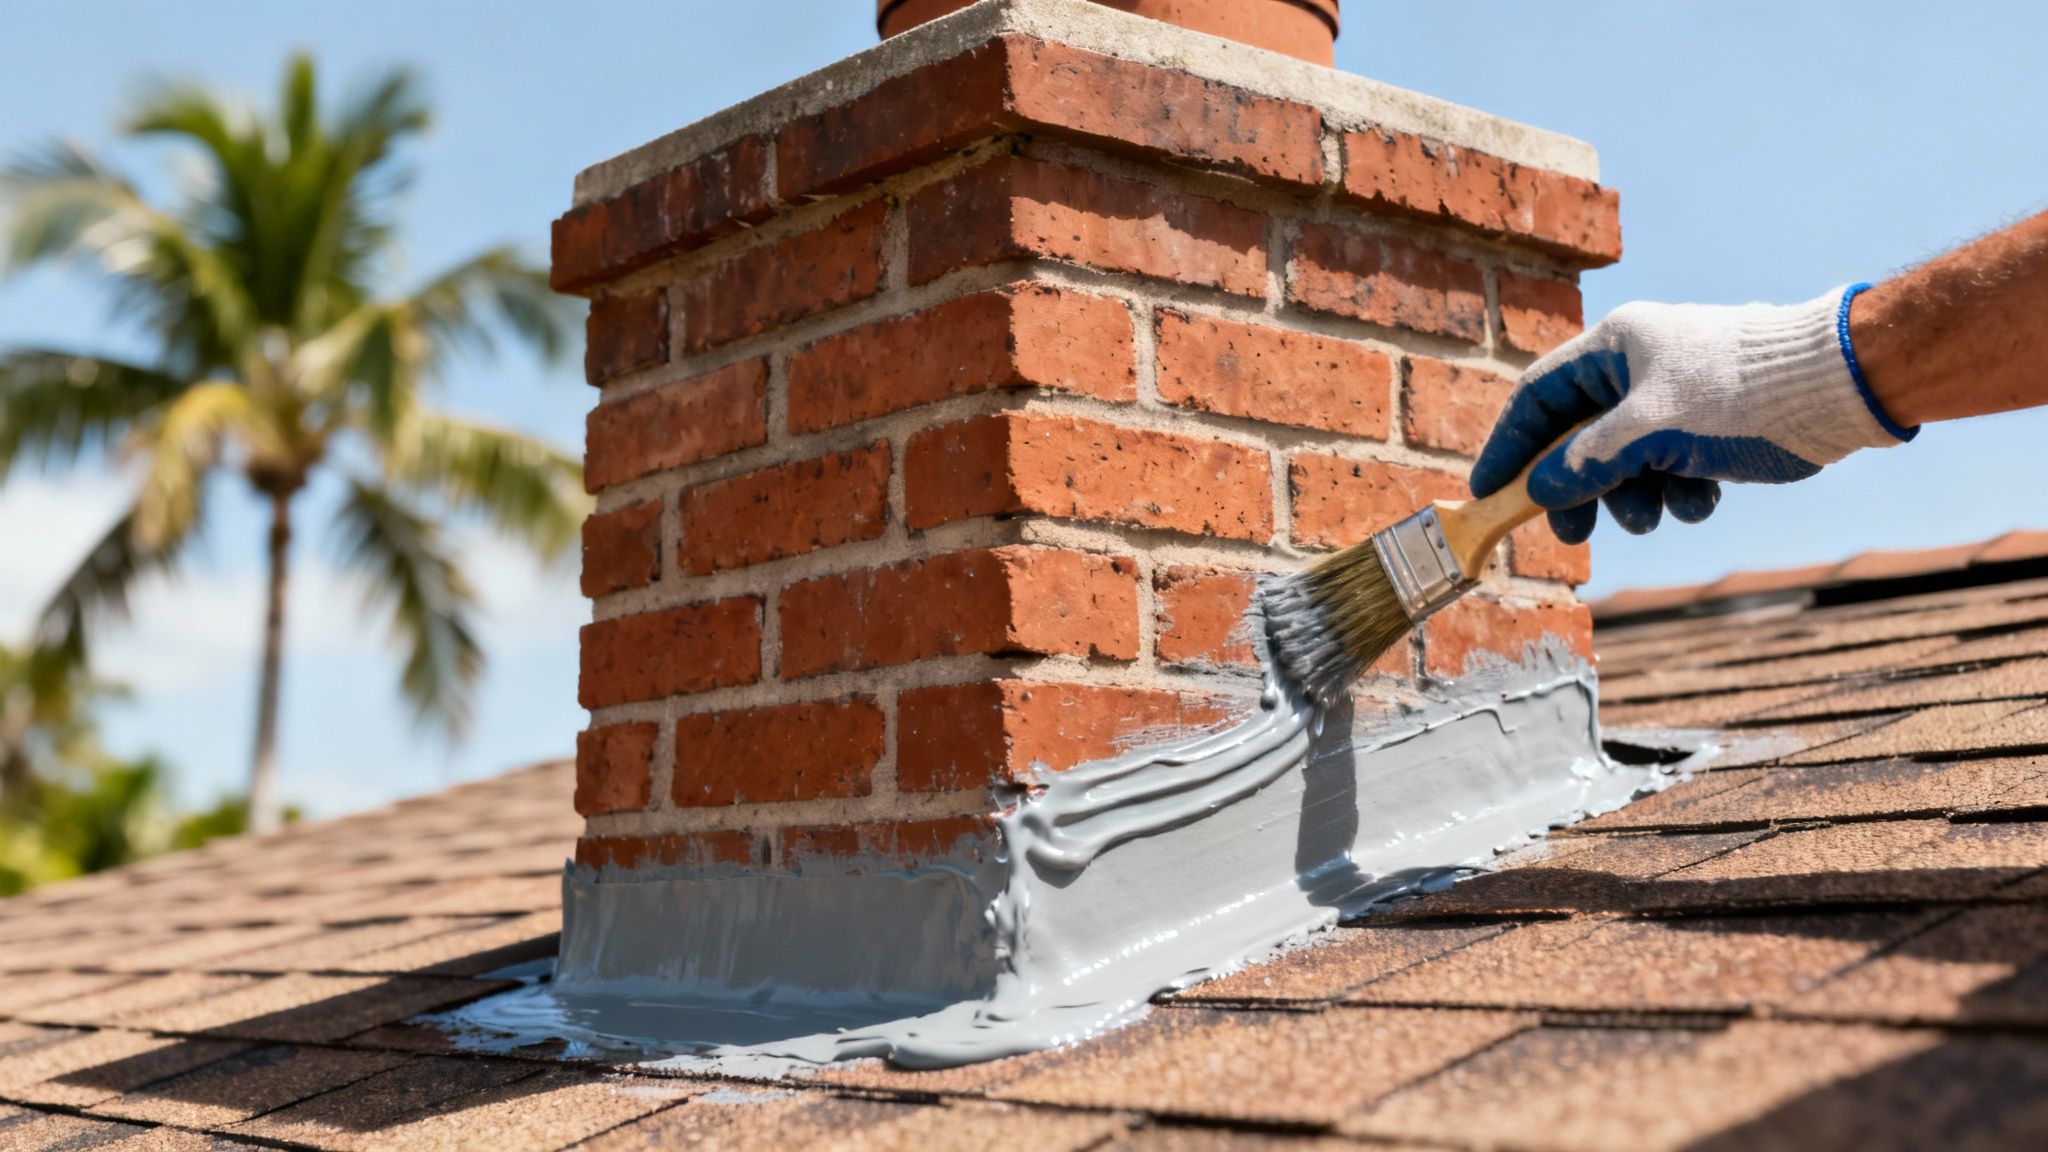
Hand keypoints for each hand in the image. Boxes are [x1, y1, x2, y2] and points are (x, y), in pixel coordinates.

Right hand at [1469, 285, 1914, 543]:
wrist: (1840, 387)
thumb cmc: (1739, 395)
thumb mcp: (1648, 434)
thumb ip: (1584, 464)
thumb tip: (1538, 492)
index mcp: (1615, 345)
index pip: (1537, 397)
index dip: (1509, 448)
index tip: (1490, 494)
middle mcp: (1639, 365)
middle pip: (1579, 437)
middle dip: (1580, 489)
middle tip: (1574, 534)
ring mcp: (1676, 395)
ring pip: (1626, 460)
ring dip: (1636, 497)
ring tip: (1659, 515)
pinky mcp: (1710, 424)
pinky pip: (1669, 467)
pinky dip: (1678, 490)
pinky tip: (1704, 497)